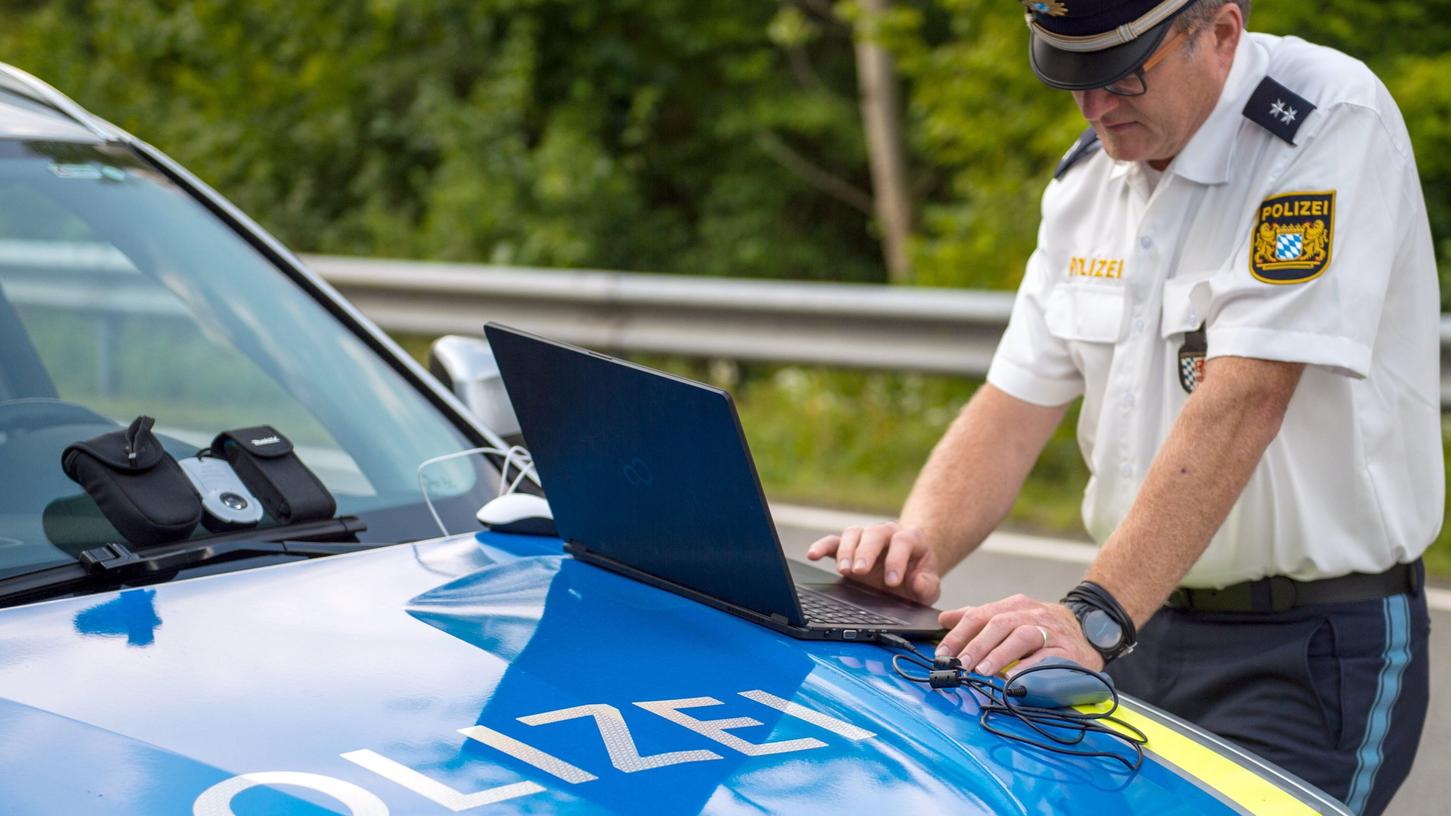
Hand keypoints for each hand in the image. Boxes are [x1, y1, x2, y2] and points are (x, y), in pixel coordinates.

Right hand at [805, 521, 941, 604]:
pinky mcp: (848, 547)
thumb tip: (918, 584)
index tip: (892, 582)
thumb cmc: (917, 576)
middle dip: (866, 552)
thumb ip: (928, 586)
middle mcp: (886, 532)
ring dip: (846, 551)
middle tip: (860, 571)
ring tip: (844, 571)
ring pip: (852, 534)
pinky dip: (821, 547)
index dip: (897, 560)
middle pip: (874, 533)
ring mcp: (866, 538)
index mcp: (910, 538)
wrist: (908, 569)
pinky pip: (833, 542)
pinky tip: (812, 555)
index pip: (902, 542)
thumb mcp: (929, 585)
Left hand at [936, 595, 1102, 674]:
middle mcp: (1031, 614)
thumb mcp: (1011, 617)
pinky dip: (1028, 666)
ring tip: (982, 671)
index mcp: (1014, 605)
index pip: (980, 615)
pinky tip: (1014, 676)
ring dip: (999, 654)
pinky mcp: (1066, 651)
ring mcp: (1051, 631)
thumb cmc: (1042, 628)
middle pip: (999, 624)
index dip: (959, 634)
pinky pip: (1046, 656)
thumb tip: (945, 619)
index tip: (944, 652)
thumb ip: (978, 618)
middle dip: (976, 645)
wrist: (1088, 632)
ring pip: (1022, 636)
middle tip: (961, 664)